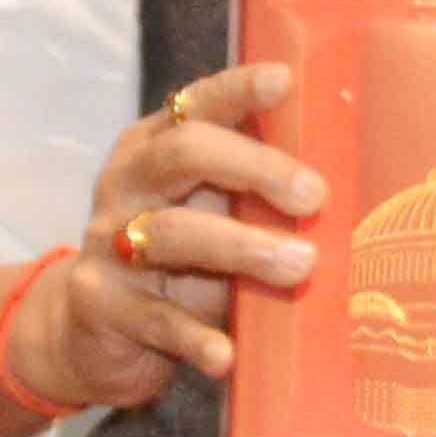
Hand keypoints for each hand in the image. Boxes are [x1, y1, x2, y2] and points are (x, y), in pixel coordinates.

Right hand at [1, 62, 322, 415]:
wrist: (93, 337)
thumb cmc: (175, 265)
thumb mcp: (209, 216)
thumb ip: (250, 194)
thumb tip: (342, 186)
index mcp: (152, 149)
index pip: (193, 106)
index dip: (236, 90)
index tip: (283, 80)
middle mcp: (125, 186)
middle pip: (182, 154)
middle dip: (255, 168)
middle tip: (313, 196)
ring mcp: (107, 245)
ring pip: (173, 233)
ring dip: (242, 247)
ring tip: (300, 266)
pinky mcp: (101, 306)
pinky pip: (156, 319)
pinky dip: (196, 338)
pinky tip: (225, 356)